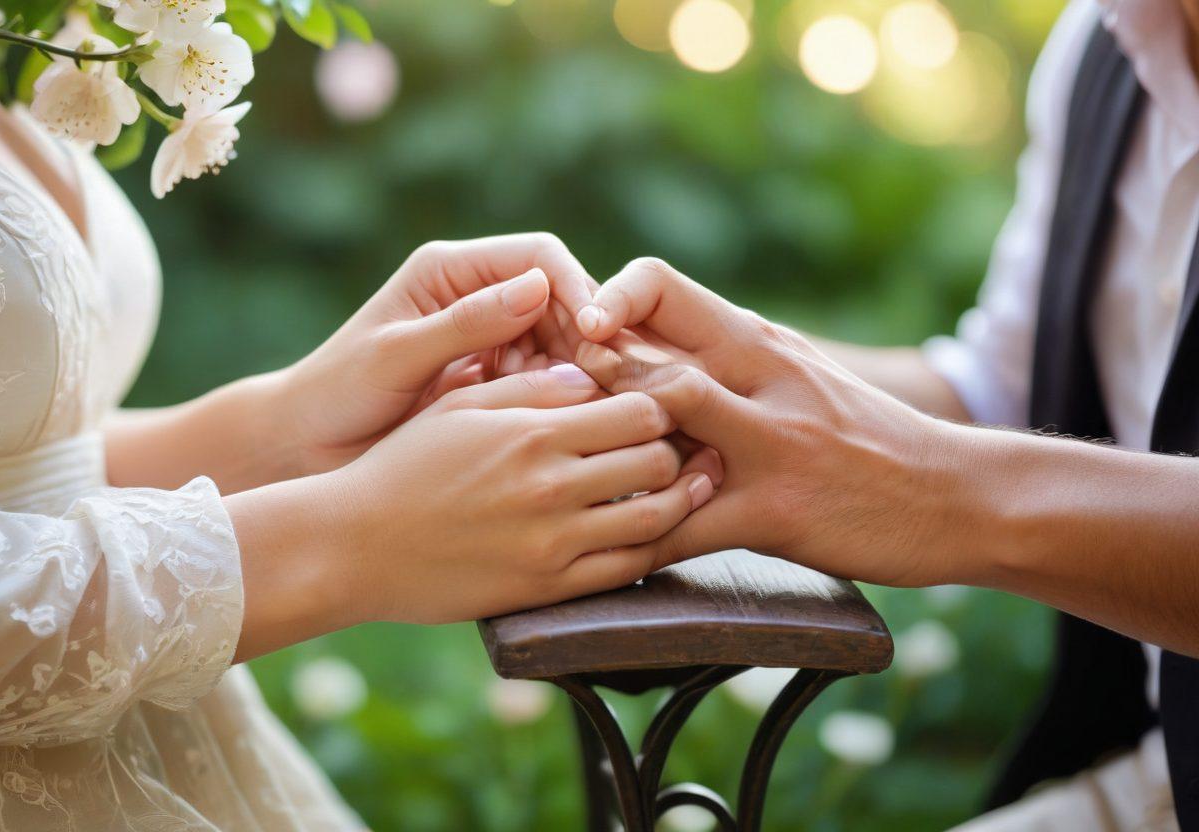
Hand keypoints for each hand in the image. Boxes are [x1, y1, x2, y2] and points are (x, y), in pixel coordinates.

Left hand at [272, 233, 599, 476]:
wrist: (307, 447)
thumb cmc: (337, 394)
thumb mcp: (396, 356)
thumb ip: (464, 324)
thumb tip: (539, 288)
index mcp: (450, 270)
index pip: (538, 257)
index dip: (575, 286)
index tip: (595, 330)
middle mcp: (476, 296)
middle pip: (560, 300)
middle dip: (584, 335)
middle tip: (602, 380)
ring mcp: (489, 340)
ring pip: (560, 343)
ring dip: (575, 370)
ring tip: (578, 406)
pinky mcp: (495, 381)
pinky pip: (545, 381)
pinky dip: (560, 399)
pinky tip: (562, 423)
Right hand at [313, 364, 715, 625]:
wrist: (353, 546)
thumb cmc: (403, 466)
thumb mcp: (462, 406)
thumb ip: (533, 388)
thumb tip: (595, 376)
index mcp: (534, 431)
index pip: (640, 410)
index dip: (662, 404)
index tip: (661, 406)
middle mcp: (552, 486)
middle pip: (659, 460)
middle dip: (678, 449)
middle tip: (685, 446)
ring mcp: (553, 543)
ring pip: (655, 519)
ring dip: (680, 500)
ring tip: (687, 488)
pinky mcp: (546, 589)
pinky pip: (624, 570)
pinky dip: (651, 549)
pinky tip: (654, 534)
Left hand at [572, 258, 961, 587]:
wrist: (956, 494)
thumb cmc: (868, 440)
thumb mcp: (799, 381)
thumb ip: (728, 367)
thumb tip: (645, 362)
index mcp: (757, 340)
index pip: (661, 284)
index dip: (604, 300)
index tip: (575, 334)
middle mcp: (759, 377)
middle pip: (644, 347)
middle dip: (580, 376)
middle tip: (533, 406)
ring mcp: (769, 442)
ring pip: (662, 416)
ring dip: (601, 444)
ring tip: (556, 474)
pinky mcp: (777, 511)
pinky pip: (684, 526)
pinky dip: (634, 543)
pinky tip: (597, 558)